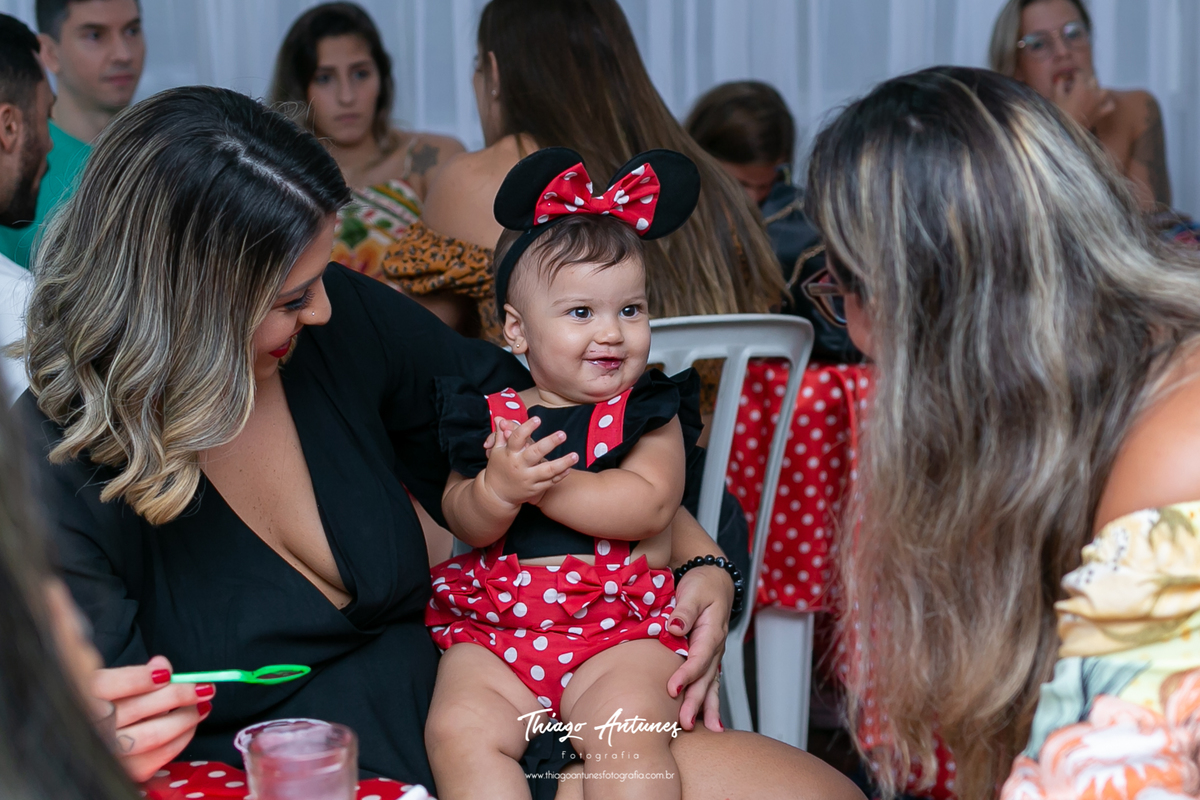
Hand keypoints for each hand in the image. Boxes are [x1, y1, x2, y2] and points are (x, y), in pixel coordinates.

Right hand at [92, 655, 212, 782]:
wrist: (99, 745)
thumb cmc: (111, 705)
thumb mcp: (113, 684)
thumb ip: (135, 673)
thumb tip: (161, 666)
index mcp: (80, 699)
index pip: (105, 686)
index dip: (137, 678)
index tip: (166, 673)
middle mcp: (90, 729)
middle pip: (136, 710)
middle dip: (177, 695)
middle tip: (202, 687)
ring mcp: (108, 753)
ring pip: (153, 734)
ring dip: (185, 717)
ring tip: (202, 705)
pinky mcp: (126, 771)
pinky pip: (160, 756)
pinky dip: (182, 738)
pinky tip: (190, 725)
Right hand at [481, 415, 576, 507]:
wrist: (496, 494)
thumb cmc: (499, 467)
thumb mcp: (497, 451)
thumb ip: (501, 434)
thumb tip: (500, 418)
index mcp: (509, 453)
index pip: (517, 438)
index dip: (527, 428)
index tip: (538, 419)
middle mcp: (519, 465)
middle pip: (535, 453)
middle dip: (549, 443)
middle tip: (562, 434)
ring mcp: (528, 478)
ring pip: (547, 470)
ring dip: (563, 463)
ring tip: (575, 455)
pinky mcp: (535, 489)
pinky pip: (550, 482)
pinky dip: (560, 476)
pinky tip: (569, 468)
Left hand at [665, 565, 733, 732]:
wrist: (715, 581)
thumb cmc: (703, 585)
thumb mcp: (693, 591)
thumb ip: (684, 610)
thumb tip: (674, 627)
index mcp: (711, 632)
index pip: (698, 658)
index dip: (686, 675)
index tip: (671, 689)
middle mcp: (714, 647)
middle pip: (705, 678)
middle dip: (695, 701)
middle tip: (684, 722)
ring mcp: (712, 654)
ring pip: (710, 684)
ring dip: (705, 707)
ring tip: (705, 729)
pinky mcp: (707, 658)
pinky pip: (709, 682)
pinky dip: (709, 702)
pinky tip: (709, 722)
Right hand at [1052, 69, 1115, 128]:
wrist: (1067, 131)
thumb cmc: (1059, 113)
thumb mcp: (1056, 97)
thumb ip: (1059, 85)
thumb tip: (1062, 80)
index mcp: (1081, 87)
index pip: (1080, 74)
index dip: (1075, 75)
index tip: (1071, 77)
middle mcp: (1092, 92)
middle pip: (1093, 80)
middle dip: (1087, 81)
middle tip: (1080, 86)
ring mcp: (1099, 102)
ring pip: (1104, 90)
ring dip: (1099, 90)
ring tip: (1092, 93)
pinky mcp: (1101, 112)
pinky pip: (1110, 105)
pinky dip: (1108, 103)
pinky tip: (1102, 103)